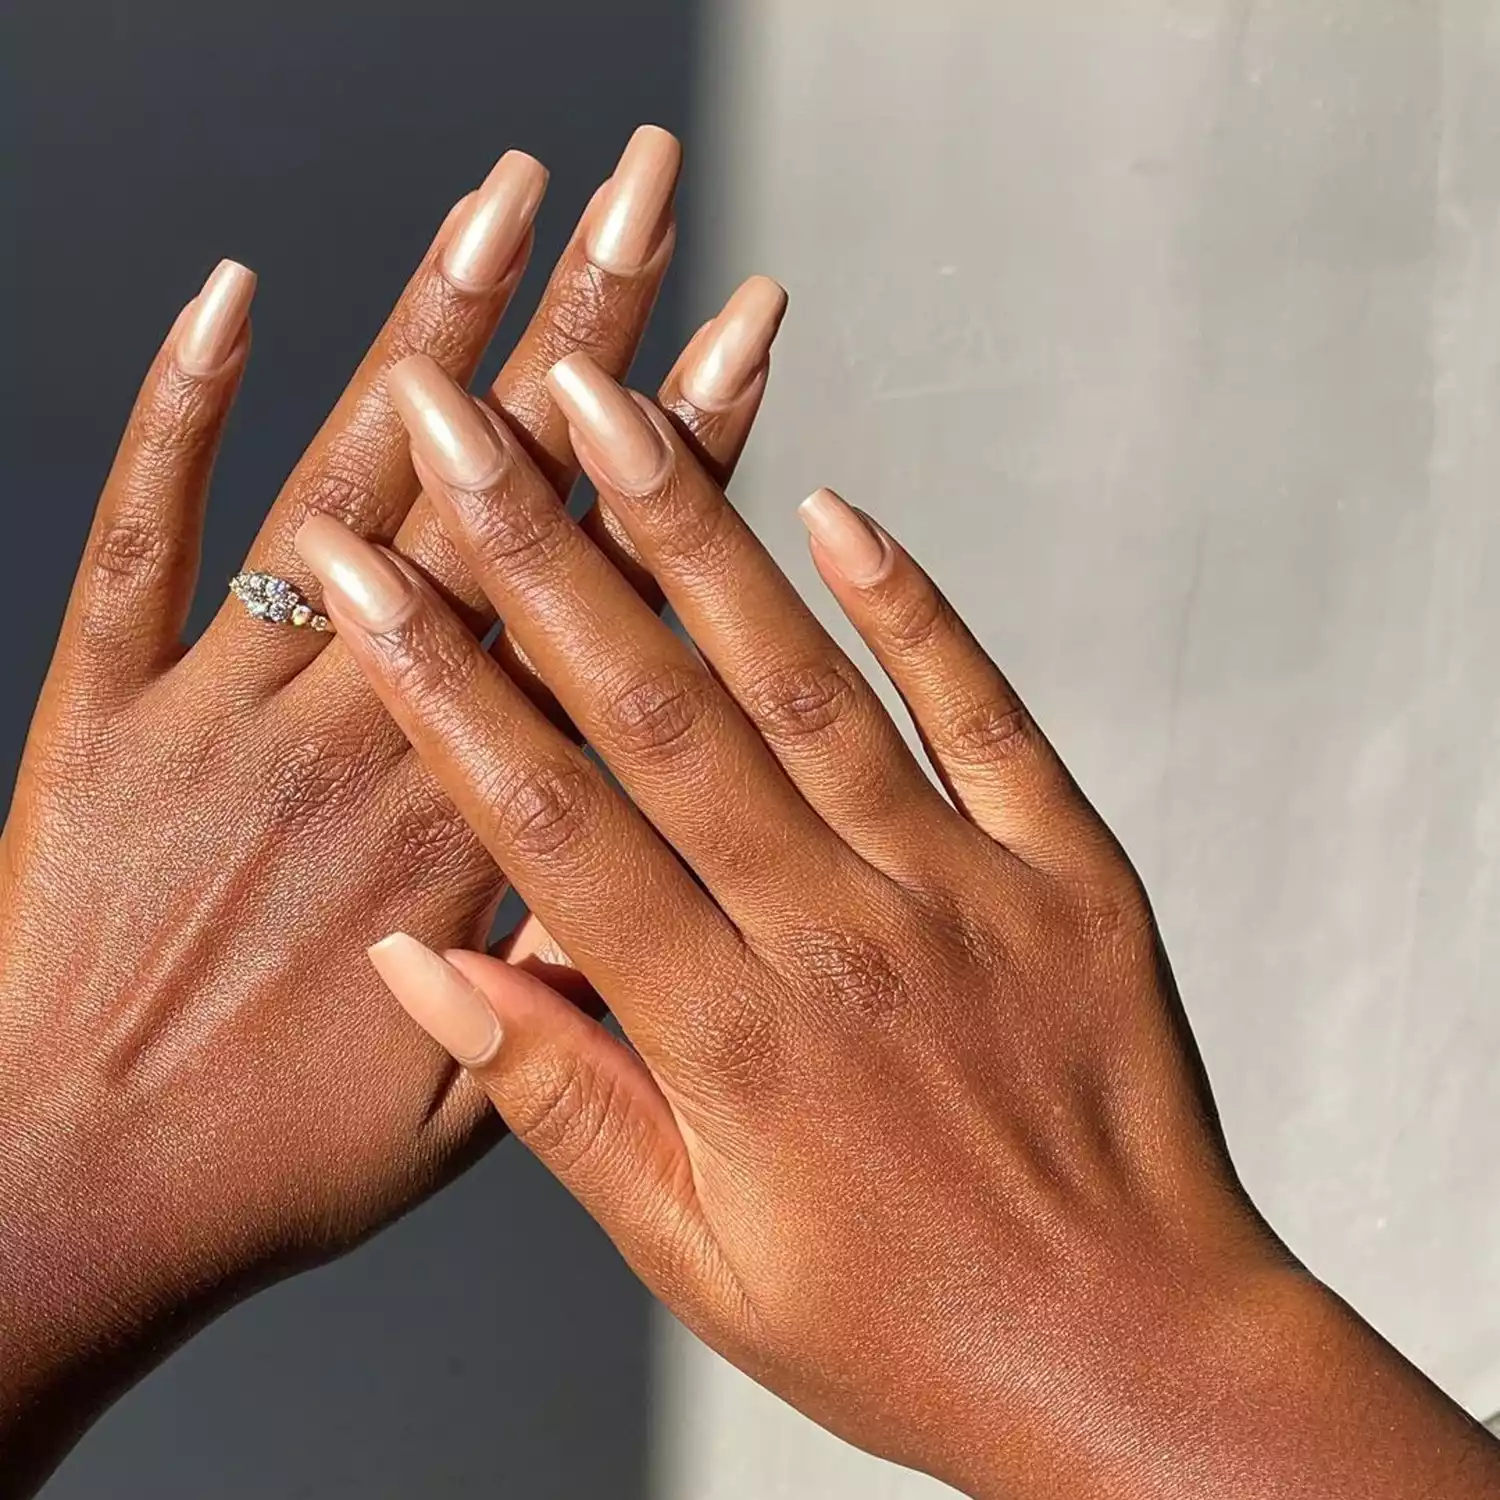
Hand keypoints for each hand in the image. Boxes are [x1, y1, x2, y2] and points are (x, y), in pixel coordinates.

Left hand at [0, 127, 785, 1492]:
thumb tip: (657, 842)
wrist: (61, 1200)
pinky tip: (234, 296)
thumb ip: (572, 968)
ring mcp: (223, 706)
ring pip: (346, 479)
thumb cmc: (274, 1164)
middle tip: (650, 193)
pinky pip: (140, 533)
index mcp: (467, 822)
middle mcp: (360, 732)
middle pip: (498, 499)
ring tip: (508, 195)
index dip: (678, 456)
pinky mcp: (102, 708)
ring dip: (430, 327)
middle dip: (586, 330)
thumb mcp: (472, 1110)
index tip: (740, 333)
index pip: (604, 597)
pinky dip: (181, 412)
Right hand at [309, 352, 1499, 1497]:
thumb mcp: (698, 1256)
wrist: (1134, 1357)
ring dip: (693, 533)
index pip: (545, 820)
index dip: (440, 682)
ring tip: (606, 402)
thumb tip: (422, 968)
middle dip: (536, 548)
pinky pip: (980, 709)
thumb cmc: (905, 1326)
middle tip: (455, 412)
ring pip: (799, 681)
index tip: (362, 573)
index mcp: (723, 1036)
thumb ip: (558, 1097)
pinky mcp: (1067, 868)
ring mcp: (960, 887)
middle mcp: (832, 935)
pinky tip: (834, 507)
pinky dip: (909, 604)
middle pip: (655, 710)